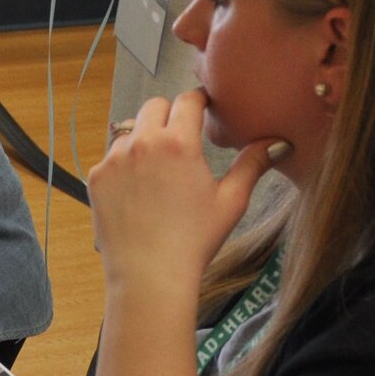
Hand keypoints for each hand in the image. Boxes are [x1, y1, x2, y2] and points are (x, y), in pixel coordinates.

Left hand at [89, 91, 281, 293]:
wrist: (150, 275)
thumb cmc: (195, 240)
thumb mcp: (231, 202)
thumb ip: (253, 164)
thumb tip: (278, 142)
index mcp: (178, 143)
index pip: (187, 100)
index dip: (198, 100)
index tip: (203, 107)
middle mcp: (142, 143)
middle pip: (154, 107)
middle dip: (169, 115)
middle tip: (182, 138)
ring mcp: (114, 159)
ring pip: (130, 131)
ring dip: (145, 140)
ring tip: (160, 170)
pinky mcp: (96, 176)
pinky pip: (111, 157)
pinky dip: (125, 165)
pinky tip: (138, 191)